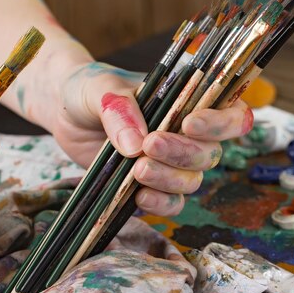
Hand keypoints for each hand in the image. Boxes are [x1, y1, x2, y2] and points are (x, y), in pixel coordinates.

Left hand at [52, 62, 252, 215]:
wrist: (63, 111)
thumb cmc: (88, 88)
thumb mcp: (100, 89)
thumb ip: (119, 109)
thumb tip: (136, 145)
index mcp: (186, 101)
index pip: (230, 113)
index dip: (221, 123)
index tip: (190, 123)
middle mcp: (184, 134)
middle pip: (210, 153)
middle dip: (182, 153)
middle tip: (149, 146)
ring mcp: (168, 162)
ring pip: (192, 181)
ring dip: (169, 179)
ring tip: (137, 170)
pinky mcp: (149, 185)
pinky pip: (171, 203)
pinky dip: (160, 204)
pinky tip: (139, 196)